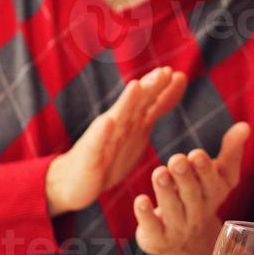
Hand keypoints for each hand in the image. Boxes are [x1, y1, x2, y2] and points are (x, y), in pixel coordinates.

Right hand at [47, 67, 187, 213]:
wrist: (73, 181)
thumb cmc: (109, 155)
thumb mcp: (138, 131)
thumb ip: (153, 109)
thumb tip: (173, 88)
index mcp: (131, 121)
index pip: (150, 101)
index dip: (164, 89)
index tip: (181, 76)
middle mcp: (118, 124)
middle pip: (136, 103)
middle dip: (150, 87)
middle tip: (164, 73)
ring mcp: (103, 138)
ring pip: (117, 117)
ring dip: (127, 101)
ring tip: (136, 86)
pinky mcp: (90, 155)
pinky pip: (97, 143)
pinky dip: (102, 132)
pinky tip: (107, 122)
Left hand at [133, 121, 248, 254]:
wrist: (187, 243)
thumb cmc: (202, 197)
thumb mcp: (220, 176)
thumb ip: (231, 151)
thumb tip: (245, 126)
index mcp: (214, 194)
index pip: (211, 182)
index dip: (204, 169)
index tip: (196, 154)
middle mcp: (197, 212)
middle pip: (191, 195)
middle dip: (184, 177)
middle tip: (176, 160)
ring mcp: (178, 228)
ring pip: (172, 209)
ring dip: (165, 191)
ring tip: (159, 173)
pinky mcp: (158, 238)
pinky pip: (153, 228)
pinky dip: (146, 215)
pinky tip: (140, 200)